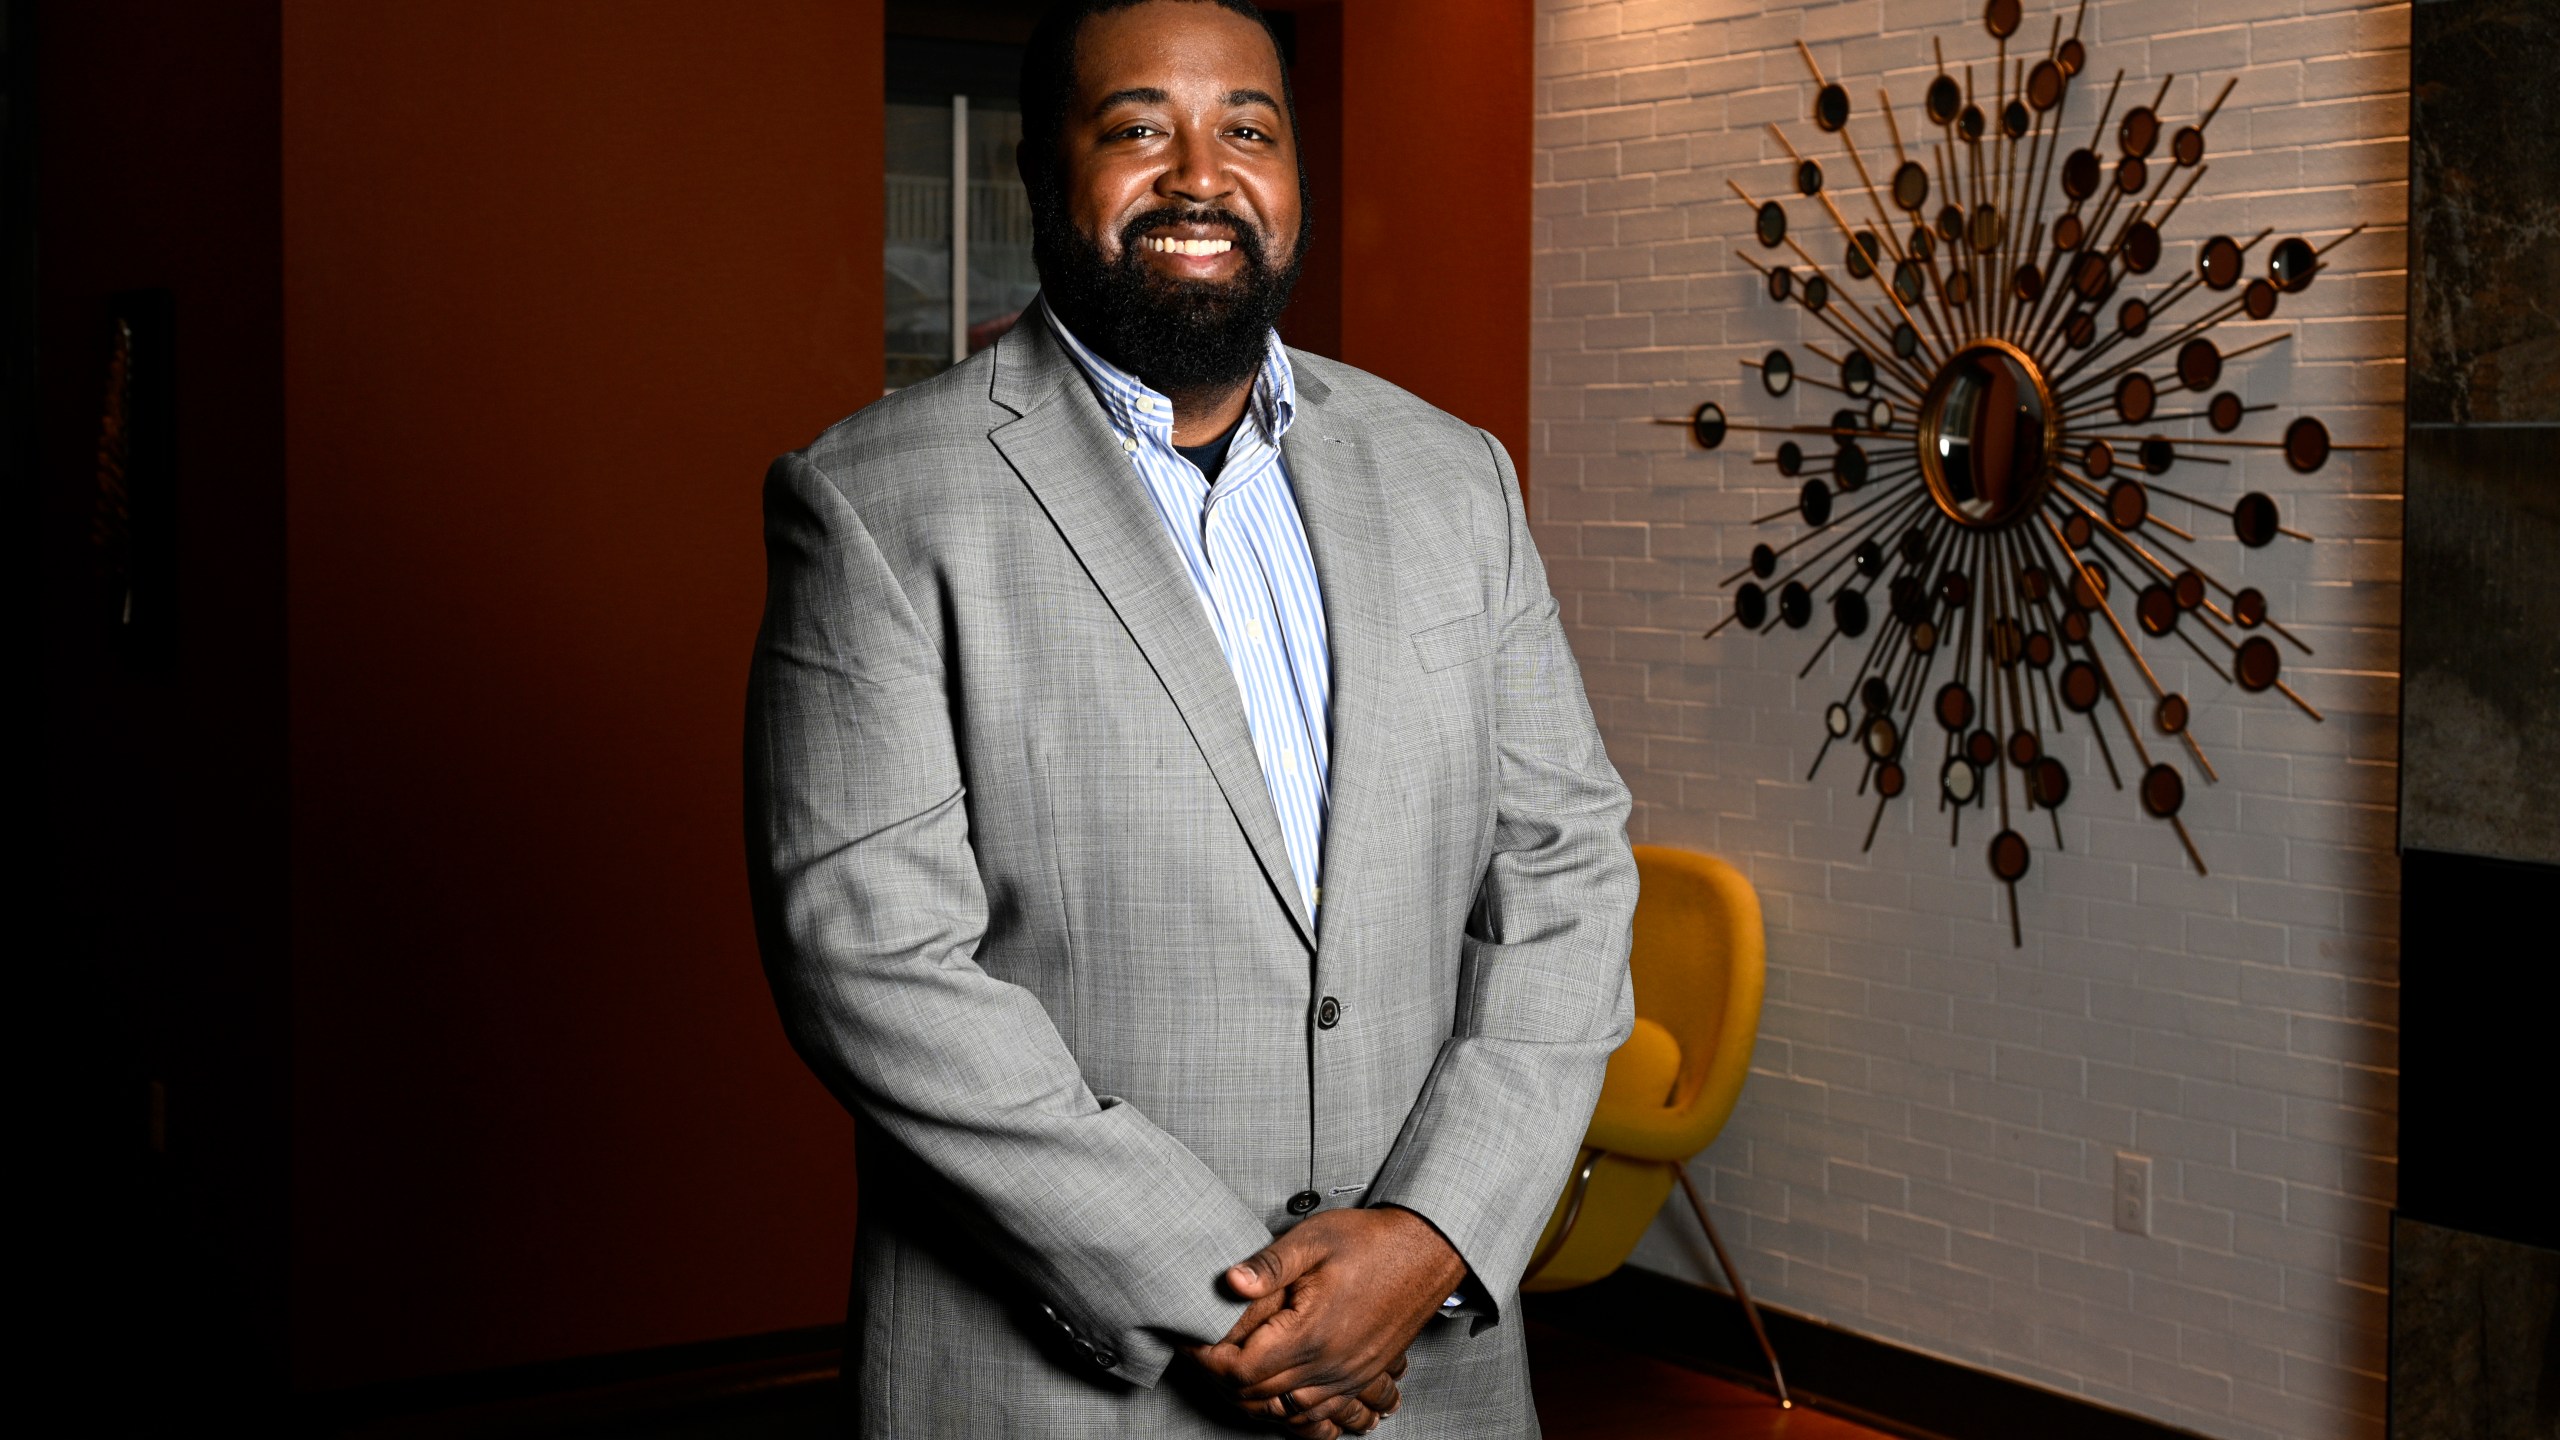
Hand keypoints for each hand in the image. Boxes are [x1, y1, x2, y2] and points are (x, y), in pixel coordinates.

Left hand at [1189, 1206, 1466, 1424]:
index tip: (1189, 1339)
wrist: (1427, 1251)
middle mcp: (1331, 1365)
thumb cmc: (1373, 1241)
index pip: (1242, 1370)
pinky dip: (1289, 1412)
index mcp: (1312, 1332)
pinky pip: (1318, 1415)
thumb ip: (1269, 1264)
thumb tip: (1229, 1282)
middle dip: (1220, 1378)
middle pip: (1257, 1395)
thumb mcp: (1314, 1239)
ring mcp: (1348, 1376)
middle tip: (1200, 1351)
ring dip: (1251, 1399)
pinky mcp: (1360, 1377)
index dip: (1207, 1358)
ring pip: (1285, 1412)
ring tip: (1228, 1373)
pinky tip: (1275, 1397)